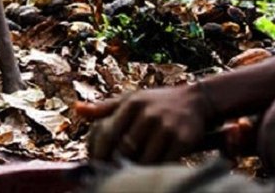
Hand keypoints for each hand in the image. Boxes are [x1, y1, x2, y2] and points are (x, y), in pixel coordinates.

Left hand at [79, 84, 209, 163]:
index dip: (100, 151)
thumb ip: (104, 107)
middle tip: (110, 174)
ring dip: (137, 169)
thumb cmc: (157, 102)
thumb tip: (78, 110)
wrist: (196, 100)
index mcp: (132, 103)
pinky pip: (165, 161)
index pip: (109, 132)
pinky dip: (156, 168)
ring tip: (129, 175)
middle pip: (126, 148)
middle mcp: (149, 113)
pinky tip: (150, 171)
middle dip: (117, 163)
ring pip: (145, 158)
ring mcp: (167, 126)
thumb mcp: (131, 99)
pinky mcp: (183, 139)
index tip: (95, 163)